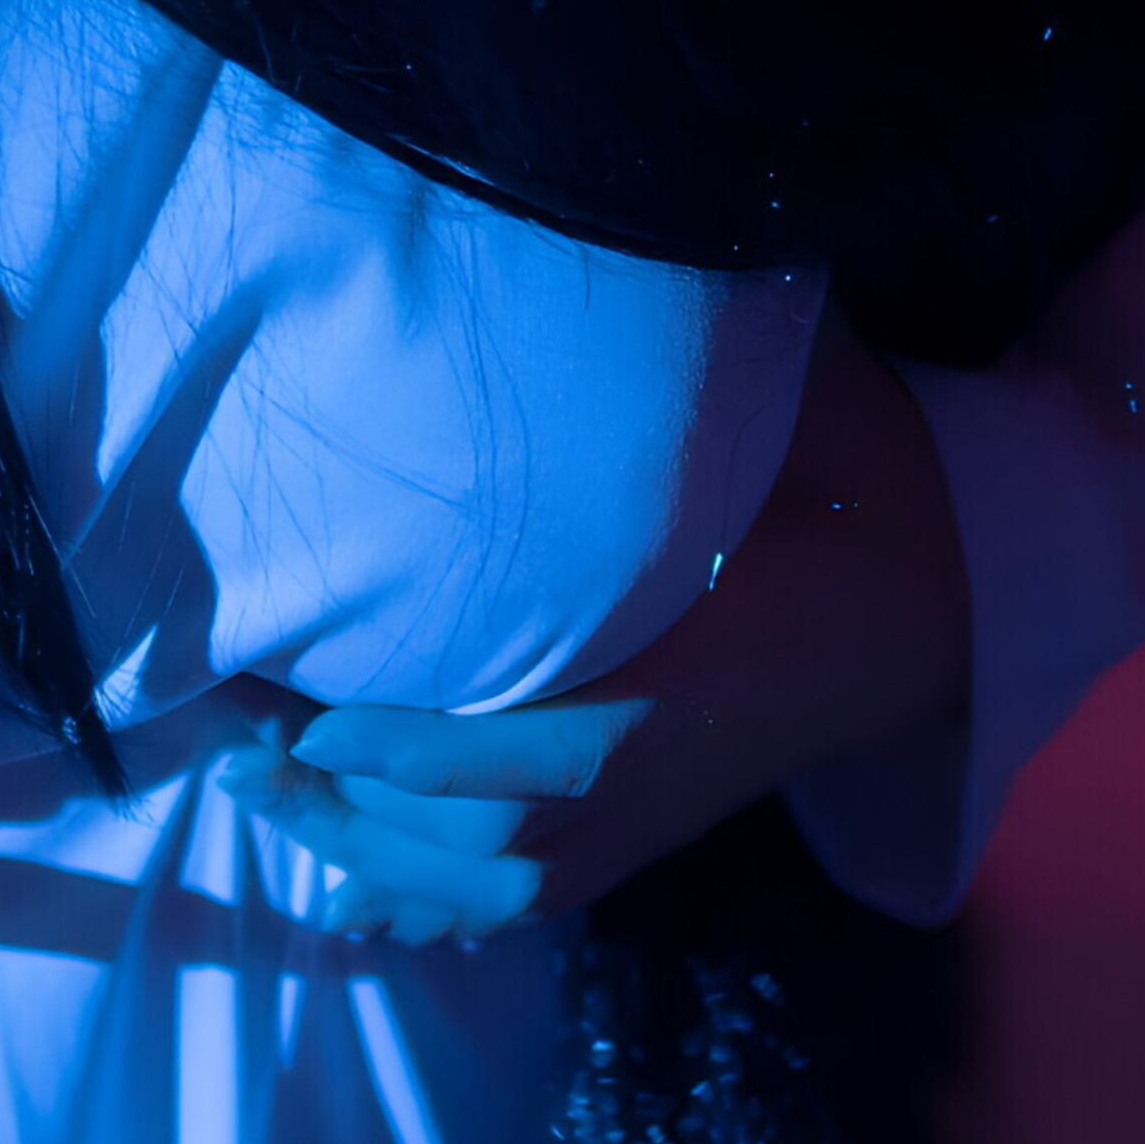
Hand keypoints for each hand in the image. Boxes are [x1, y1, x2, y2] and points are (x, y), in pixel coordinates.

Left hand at [213, 306, 973, 939]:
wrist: (918, 614)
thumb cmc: (832, 502)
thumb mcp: (773, 424)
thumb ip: (683, 376)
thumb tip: (593, 233)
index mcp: (651, 701)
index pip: (494, 750)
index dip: (383, 741)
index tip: (290, 711)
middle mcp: (630, 790)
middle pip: (453, 831)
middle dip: (330, 797)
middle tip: (226, 745)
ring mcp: (629, 834)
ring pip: (466, 880)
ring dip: (352, 846)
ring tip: (251, 793)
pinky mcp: (628, 851)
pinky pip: (508, 906)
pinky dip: (426, 910)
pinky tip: (344, 908)